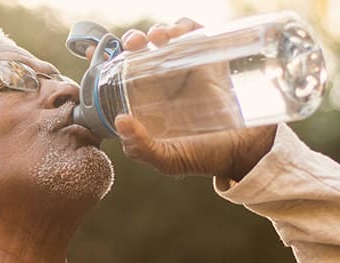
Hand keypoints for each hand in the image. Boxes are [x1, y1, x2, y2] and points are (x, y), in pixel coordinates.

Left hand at [91, 19, 276, 180]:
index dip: (106, 59)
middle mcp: (164, 82)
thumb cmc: (205, 157)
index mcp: (147, 102)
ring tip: (158, 38)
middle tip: (133, 44)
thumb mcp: (169, 160)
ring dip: (157, 30)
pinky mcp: (210, 59)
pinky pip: (194, 33)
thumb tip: (120, 121)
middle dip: (133, 40)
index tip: (93, 51)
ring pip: (166, 37)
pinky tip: (179, 34)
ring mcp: (187, 69)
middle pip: (142, 50)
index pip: (121, 75)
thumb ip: (142, 149)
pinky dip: (184, 26)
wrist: (246, 151)